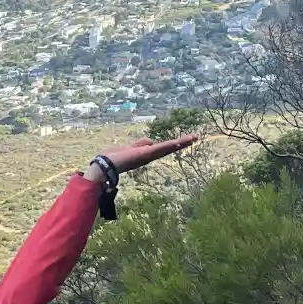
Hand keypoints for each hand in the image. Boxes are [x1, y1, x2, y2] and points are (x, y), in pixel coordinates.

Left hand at [85, 135, 199, 178]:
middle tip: (195, 137)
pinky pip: (161, 148)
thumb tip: (150, 141)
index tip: (187, 140)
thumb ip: (140, 144)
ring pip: (168, 147)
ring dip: (181, 142)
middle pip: (169, 147)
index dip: (175, 144)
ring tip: (193, 137)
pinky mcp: (147, 154)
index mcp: (147, 153)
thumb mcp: (131, 147)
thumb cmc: (116, 157)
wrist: (107, 165)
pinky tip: (180, 142)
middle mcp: (150, 155)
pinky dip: (171, 145)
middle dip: (182, 142)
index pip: (164, 147)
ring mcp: (149, 155)